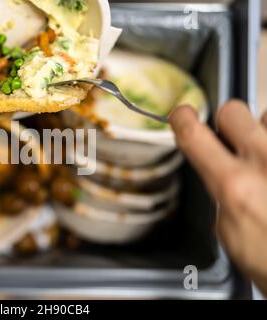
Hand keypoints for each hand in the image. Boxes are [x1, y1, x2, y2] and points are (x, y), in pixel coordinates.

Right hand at [170, 100, 266, 295]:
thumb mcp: (230, 234)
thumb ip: (223, 193)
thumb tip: (221, 173)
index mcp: (235, 186)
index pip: (195, 135)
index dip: (182, 120)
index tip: (182, 116)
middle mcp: (266, 162)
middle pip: (233, 111)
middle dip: (227, 123)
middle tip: (233, 142)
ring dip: (264, 133)